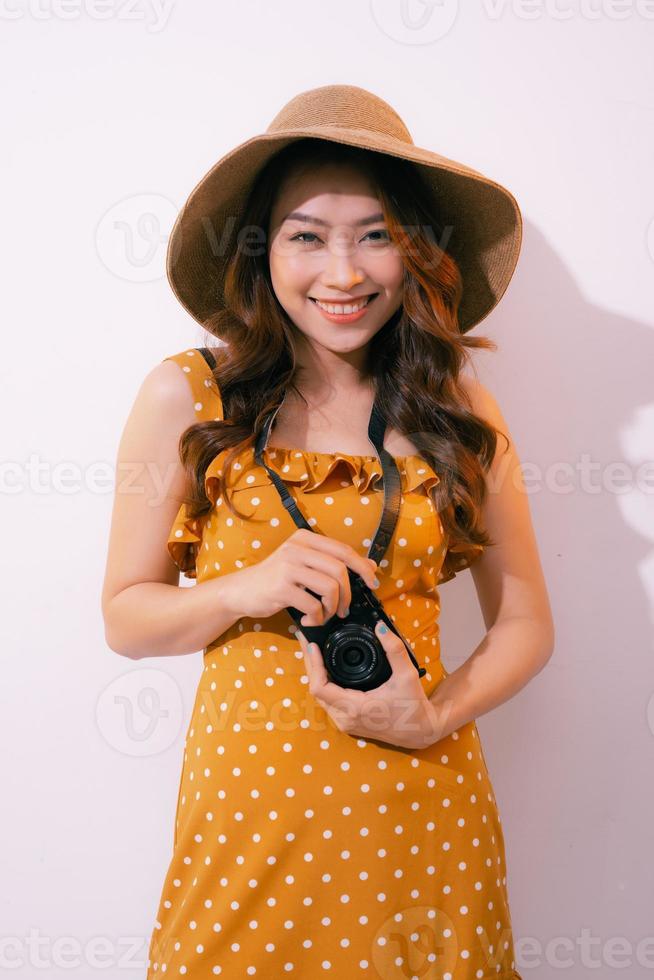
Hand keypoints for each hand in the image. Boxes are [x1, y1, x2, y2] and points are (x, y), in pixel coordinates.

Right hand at [228, 528, 377, 621]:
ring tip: (324, 616)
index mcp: (304, 538)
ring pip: (330, 588)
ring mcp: (288, 567)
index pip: (343, 550)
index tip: (373, 582)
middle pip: (340, 570)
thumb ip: (331, 563)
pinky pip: (313, 606)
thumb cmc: (275, 579)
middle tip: (344, 610)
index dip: (363, 567)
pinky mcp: (281, 588)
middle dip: (348, 594)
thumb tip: (371, 566)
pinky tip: (307, 621)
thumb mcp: (303, 564)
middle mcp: (296, 548)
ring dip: (332, 608)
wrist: (240, 591)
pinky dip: (316, 619)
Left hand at [298, 619, 453, 749]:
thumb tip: (380, 627)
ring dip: (315, 674)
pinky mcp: (347, 722)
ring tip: (314, 651)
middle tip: (308, 640)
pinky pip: (327, 701)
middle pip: (315, 690)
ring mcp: (344, 722)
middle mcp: (345, 718)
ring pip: (320, 697)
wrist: (420, 731)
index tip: (312, 645)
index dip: (313, 665)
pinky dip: (324, 683)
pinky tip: (325, 668)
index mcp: (355, 708)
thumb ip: (394, 649)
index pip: (319, 687)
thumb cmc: (413, 705)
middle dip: (310, 664)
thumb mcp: (407, 675)